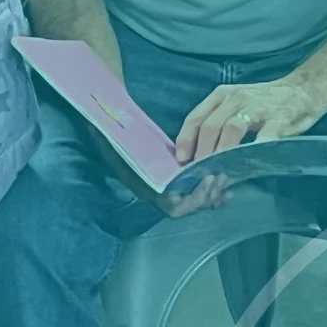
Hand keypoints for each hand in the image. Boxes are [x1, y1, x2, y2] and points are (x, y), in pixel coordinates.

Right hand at [87, 123, 228, 219]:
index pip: (169, 205)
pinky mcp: (172, 179)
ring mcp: (162, 187)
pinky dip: (212, 192)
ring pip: (192, 202)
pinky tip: (228, 187)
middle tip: (221, 176)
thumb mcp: (109, 130)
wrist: (110, 118)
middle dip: (205, 196)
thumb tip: (98, 129)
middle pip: (185, 207)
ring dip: (210, 193)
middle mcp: (151, 190)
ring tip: (225, 177)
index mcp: (139, 182)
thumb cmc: (112, 124)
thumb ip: (106, 135)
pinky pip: (195, 193)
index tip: (207, 178)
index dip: (191, 198)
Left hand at [176, 80, 323, 162]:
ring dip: (221, 153)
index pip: (196, 117)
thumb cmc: (265, 103)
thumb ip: (218, 121)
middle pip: (210, 125)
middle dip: (201, 152)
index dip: (185, 140)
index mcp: (222, 95)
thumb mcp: (236, 105)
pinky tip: (248, 161)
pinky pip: (265, 134)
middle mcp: (236, 98)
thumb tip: (197, 152)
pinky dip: (255, 147)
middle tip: (198, 173)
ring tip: (216, 171)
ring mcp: (258, 107)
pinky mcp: (279, 118)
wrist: (302, 91)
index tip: (181, 160)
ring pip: (231, 129)